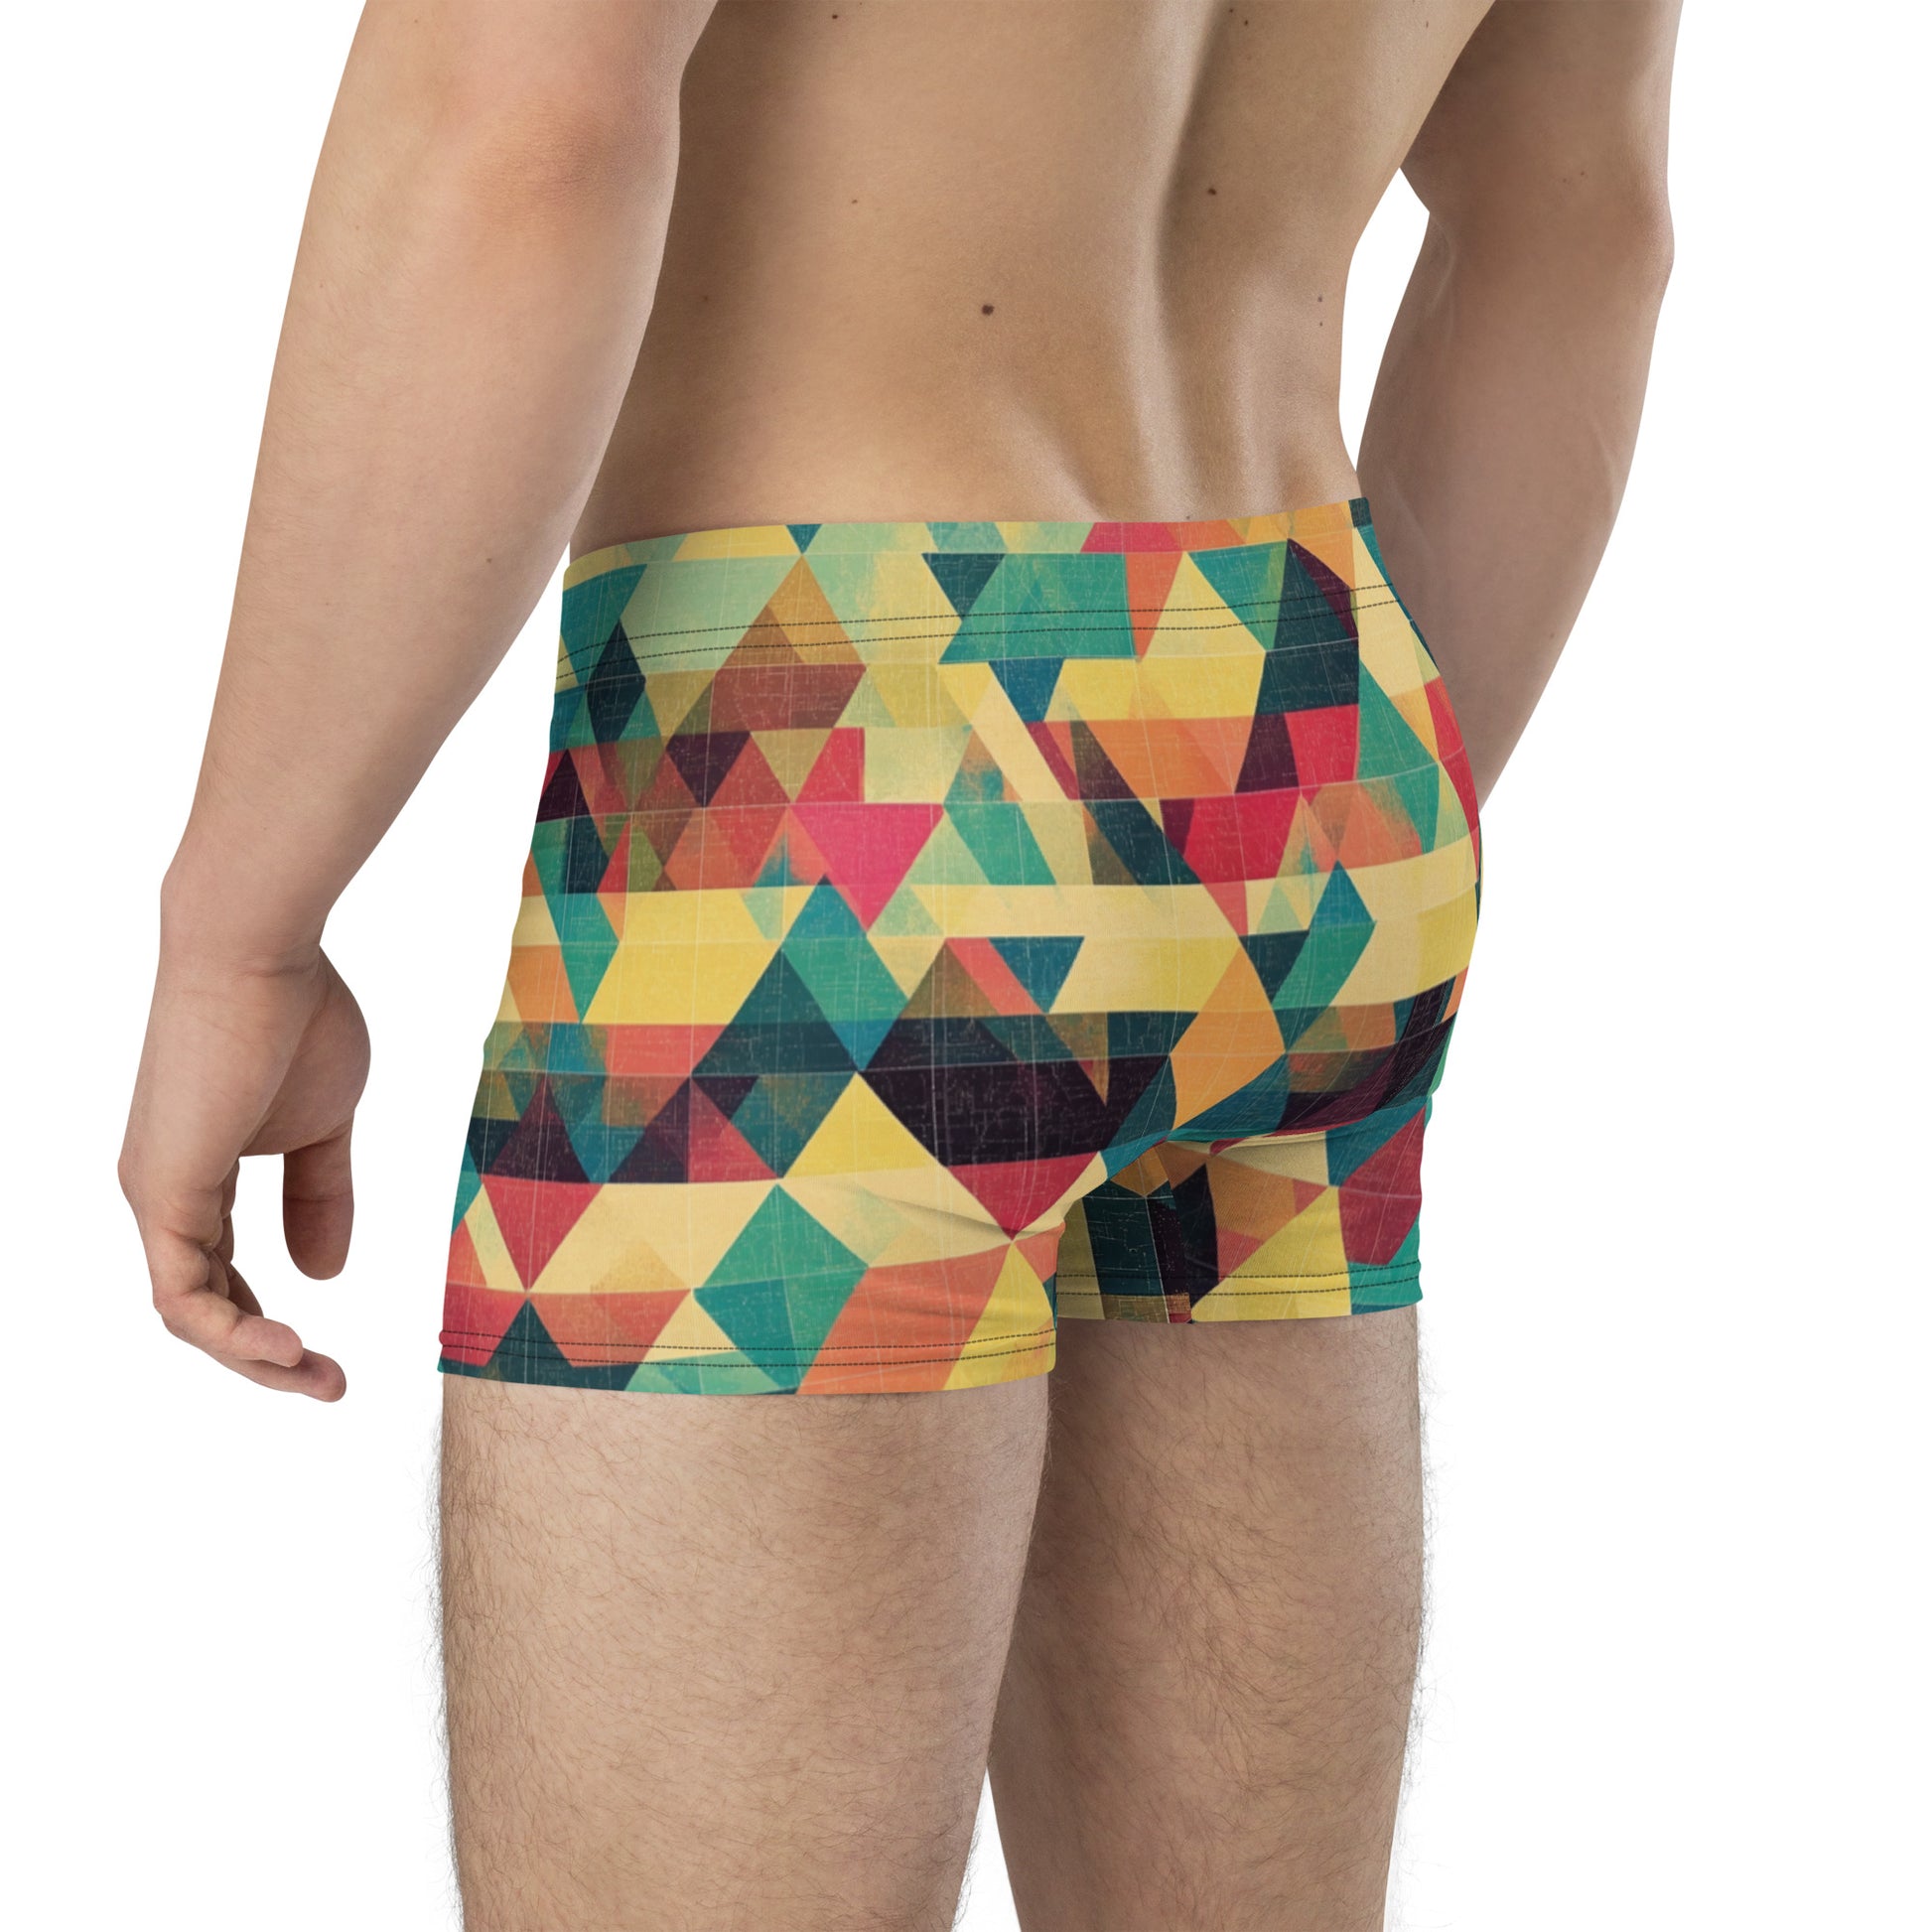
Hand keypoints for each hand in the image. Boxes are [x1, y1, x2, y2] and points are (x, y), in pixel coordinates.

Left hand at [120, 943, 370, 1398]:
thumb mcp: (324, 1126)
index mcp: (196, 1176)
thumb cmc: (295, 1018)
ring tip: (318, 1379)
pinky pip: (184, 1296)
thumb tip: (323, 1273)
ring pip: (189, 1315)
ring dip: (254, 1360)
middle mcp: (164, 1194)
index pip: (219, 1275)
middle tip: (332, 1385)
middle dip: (267, 1359)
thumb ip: (321, 1195)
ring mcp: (157, 1195)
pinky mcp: (164, 1191)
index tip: (329, 1351)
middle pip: (202, 1308)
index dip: (270, 1322)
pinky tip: (288, 1343)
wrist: (257, 954)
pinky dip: (233, 1333)